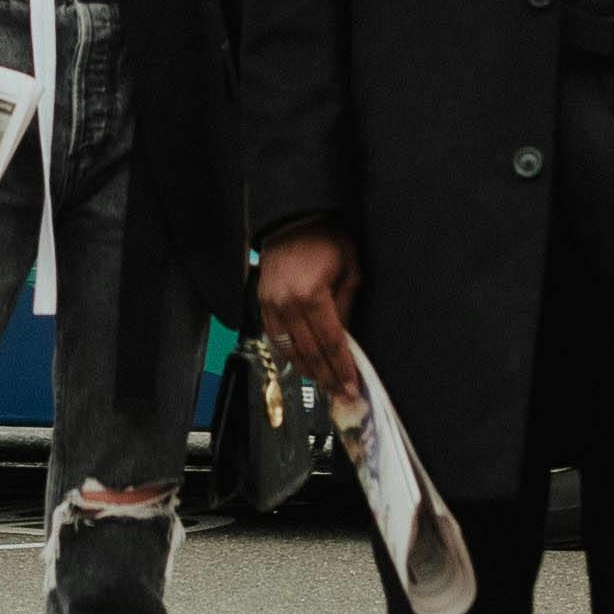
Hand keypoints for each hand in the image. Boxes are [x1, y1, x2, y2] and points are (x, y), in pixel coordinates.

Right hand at [259, 225, 360, 406]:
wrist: (293, 219)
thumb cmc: (325, 238)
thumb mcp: (349, 270)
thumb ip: (347, 308)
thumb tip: (346, 341)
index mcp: (310, 295)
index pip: (331, 343)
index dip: (342, 369)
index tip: (351, 386)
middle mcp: (286, 304)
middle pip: (310, 353)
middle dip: (328, 377)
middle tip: (341, 394)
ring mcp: (270, 304)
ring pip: (289, 351)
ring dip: (308, 371)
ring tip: (325, 384)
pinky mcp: (261, 302)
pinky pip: (274, 338)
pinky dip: (288, 354)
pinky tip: (301, 364)